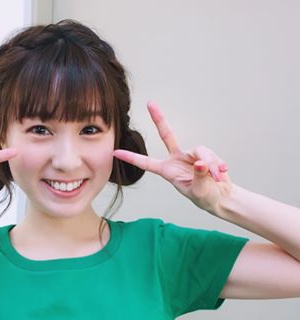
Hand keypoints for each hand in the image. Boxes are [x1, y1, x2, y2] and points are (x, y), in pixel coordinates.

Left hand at [114, 101, 232, 214]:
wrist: (221, 196)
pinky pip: (210, 154)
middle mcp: (176, 160)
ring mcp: (190, 155)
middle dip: (159, 119)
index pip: (146, 163)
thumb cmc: (206, 197)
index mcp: (168, 171)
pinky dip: (217, 164)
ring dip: (210, 164)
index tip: (115, 152)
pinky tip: (221, 173)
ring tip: (216, 177)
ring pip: (200, 150)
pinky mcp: (204, 154)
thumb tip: (200, 163)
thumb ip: (200, 177)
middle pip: (167, 135)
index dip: (131, 157)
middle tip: (150, 103)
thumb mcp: (200, 191)